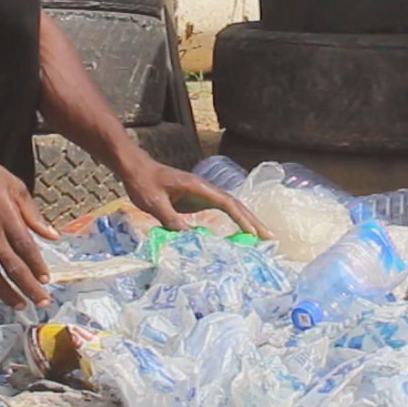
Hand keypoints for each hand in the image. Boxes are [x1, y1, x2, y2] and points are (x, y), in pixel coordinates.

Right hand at [0, 136, 57, 308]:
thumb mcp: (13, 185)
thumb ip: (32, 213)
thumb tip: (52, 235)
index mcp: (6, 217)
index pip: (27, 250)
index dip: (38, 268)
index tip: (47, 280)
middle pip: (12, 268)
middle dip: (29, 288)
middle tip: (41, 302)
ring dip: (7, 294)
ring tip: (19, 305)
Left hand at [115, 150, 270, 239]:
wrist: (136, 168)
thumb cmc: (144, 182)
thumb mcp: (153, 202)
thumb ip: (170, 218)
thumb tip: (189, 238)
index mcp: (198, 186)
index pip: (227, 202)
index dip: (242, 218)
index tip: (254, 233)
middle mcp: (206, 189)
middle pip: (236, 204)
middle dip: (254, 221)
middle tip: (271, 238)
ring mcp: (204, 194)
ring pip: (232, 208)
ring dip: (248, 221)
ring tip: (264, 237)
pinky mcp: (199, 200)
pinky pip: (222, 211)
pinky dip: (235, 221)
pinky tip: (242, 234)